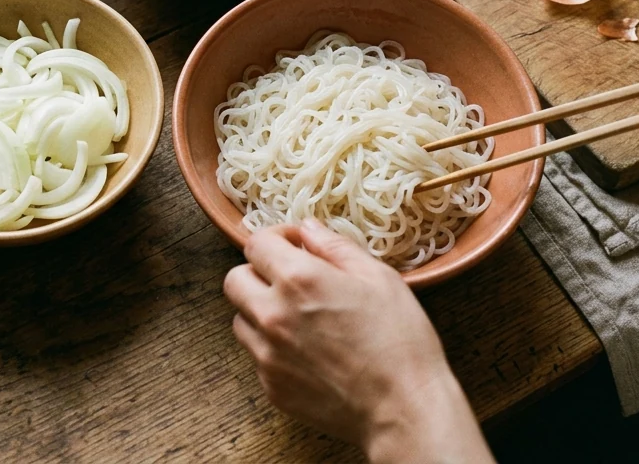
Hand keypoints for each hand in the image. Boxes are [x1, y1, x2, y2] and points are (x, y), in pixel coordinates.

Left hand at [222, 219, 492, 463]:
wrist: (404, 409)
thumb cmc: (399, 341)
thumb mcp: (378, 277)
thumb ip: (335, 246)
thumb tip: (308, 229)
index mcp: (298, 280)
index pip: (256, 243)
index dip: (277, 237)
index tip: (296, 244)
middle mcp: (273, 315)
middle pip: (234, 280)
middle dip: (258, 272)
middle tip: (289, 278)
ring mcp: (268, 355)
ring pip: (241, 319)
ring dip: (261, 311)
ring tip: (300, 317)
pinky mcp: (272, 387)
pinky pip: (258, 356)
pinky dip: (274, 348)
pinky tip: (309, 350)